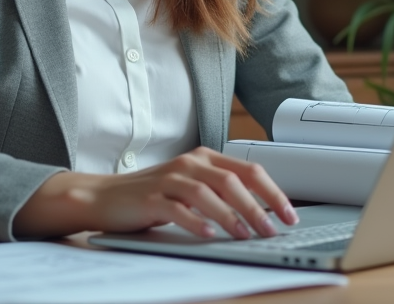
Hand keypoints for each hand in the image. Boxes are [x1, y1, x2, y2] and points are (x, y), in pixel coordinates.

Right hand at [13, 146, 299, 238]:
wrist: (103, 197)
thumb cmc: (152, 196)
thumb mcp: (191, 188)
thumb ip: (220, 193)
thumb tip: (261, 215)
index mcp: (204, 158)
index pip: (249, 170)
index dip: (273, 192)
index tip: (290, 215)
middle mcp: (190, 163)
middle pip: (233, 181)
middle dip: (258, 207)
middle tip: (273, 229)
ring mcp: (169, 178)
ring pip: (209, 193)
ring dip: (231, 215)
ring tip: (246, 235)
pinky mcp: (151, 197)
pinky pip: (178, 208)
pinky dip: (196, 222)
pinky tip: (209, 235)